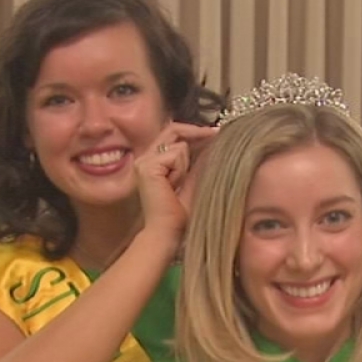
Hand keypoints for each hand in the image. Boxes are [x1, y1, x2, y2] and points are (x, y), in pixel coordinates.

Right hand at [136, 123, 217, 238]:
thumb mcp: (192, 181)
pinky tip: (173, 186)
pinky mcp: (148, 167)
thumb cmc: (178, 214)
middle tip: (216, 133)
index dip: (193, 131)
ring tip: (178, 185)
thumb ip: (197, 162)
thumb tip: (211, 142)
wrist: (168, 231)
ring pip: (180, 146)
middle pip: (174, 130)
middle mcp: (145, 158)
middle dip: (197, 132)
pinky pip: (176, 156)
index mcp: (152, 161)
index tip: (215, 132)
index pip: (173, 135)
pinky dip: (181, 170)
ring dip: (187, 165)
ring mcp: (144, 161)